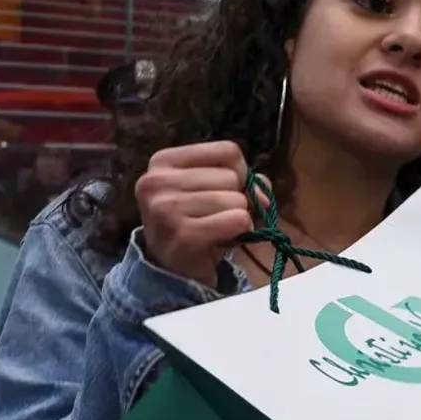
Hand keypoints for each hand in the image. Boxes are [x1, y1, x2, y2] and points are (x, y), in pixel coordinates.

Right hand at [135, 141, 252, 286]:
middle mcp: (157, 180)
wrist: (173, 268)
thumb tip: (263, 194)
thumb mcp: (216, 191)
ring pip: (236, 199)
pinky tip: (223, 239)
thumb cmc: (197, 222)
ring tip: (218, 228)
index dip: (240, 173)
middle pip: (231, 176)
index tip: (228, 190)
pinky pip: (237, 220)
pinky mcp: (182, 234)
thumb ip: (246, 182)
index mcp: (163, 161)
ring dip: (239, 217)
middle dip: (237, 199)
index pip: (227, 151)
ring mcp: (166, 207)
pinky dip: (242, 231)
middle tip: (218, 216)